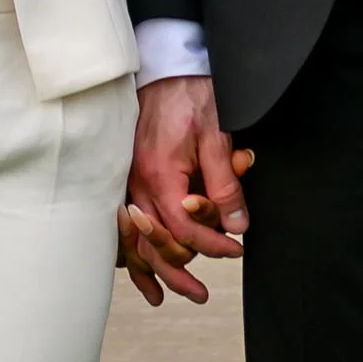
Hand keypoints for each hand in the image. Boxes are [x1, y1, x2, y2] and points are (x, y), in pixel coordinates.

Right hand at [128, 76, 251, 304]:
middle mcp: (136, 182)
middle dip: (179, 271)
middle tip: (202, 293)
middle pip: (155, 242)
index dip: (211, 245)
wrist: (167, 66)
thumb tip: (236, 226)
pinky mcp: (126, 176)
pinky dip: (133, 250)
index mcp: (160, 174)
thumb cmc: (192, 96)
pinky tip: (139, 273)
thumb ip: (224, 185)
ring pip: (136, 238)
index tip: (235, 250)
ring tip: (170, 295)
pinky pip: (125, 224)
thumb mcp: (216, 138)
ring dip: (154, 269)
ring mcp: (127, 180)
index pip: (183, 228)